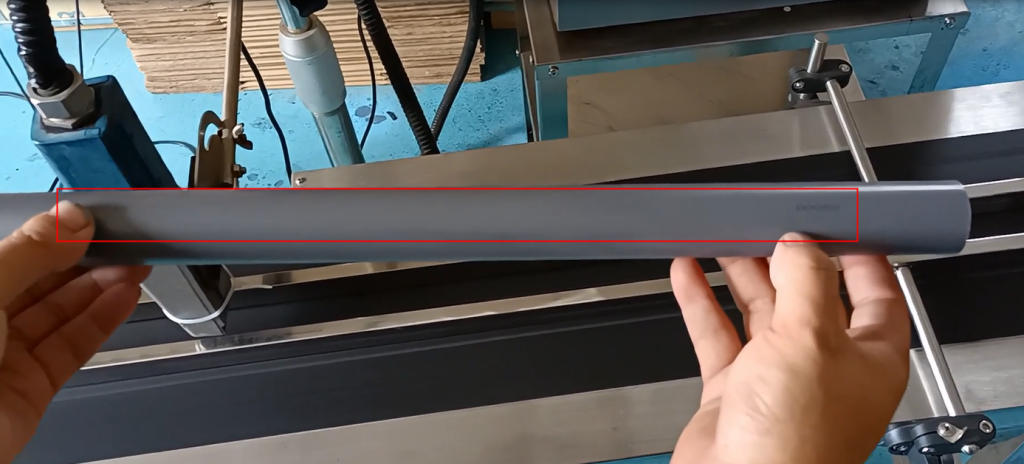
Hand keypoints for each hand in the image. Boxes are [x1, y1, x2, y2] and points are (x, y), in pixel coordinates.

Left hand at [0, 201, 149, 462]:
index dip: (53, 235)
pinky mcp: (30, 389)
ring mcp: (3, 358)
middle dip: (85, 259)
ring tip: (135, 264)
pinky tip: (125, 296)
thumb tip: (72, 219)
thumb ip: (31, 251)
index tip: (92, 220)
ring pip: (60, 313)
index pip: (13, 253)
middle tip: (123, 241)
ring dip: (101, 286)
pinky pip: (72, 347)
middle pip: (39, 281)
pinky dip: (102, 320)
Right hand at [670, 233, 910, 463]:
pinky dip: (701, 302)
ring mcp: (777, 377)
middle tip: (762, 222)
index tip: (835, 221)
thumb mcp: (810, 339)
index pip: (875, 292)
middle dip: (783, 257)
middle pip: (807, 296)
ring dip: (739, 275)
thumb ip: (805, 282)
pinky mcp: (734, 390)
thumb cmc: (794, 439)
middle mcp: (825, 366)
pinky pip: (718, 335)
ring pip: (759, 312)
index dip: (857, 254)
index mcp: (868, 357)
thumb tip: (799, 245)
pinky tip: (687, 273)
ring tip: (721, 238)